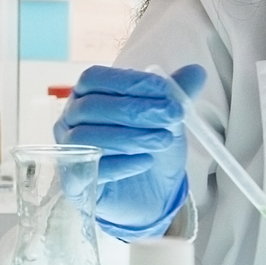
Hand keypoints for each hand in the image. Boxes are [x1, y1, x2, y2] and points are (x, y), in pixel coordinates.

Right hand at [52, 64, 206, 237]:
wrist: (149, 192)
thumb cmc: (149, 145)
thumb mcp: (167, 118)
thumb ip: (177, 94)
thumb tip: (196, 72)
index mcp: (86, 95)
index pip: (95, 78)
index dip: (128, 81)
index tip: (165, 89)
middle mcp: (69, 120)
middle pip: (91, 107)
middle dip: (136, 110)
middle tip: (173, 114)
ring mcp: (68, 151)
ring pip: (87, 138)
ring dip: (130, 137)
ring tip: (163, 140)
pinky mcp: (73, 183)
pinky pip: (88, 170)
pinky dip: (120, 165)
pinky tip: (146, 161)